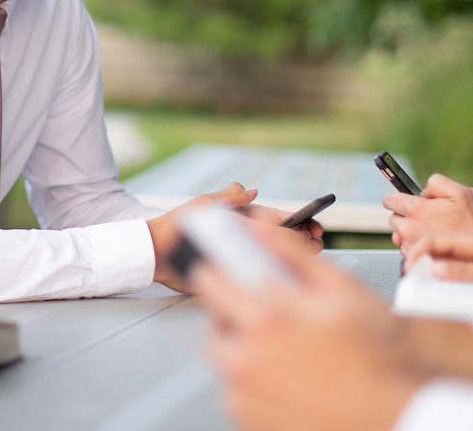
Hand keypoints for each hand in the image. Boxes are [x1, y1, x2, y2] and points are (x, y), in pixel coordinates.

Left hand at [147, 183, 322, 292]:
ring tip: (309, 260)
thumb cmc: (178, 225)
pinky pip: (258, 279)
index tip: (315, 228)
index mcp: (244, 221)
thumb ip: (229, 197)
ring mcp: (242, 259)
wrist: (156, 252)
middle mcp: (246, 240)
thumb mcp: (205, 206)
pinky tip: (287, 282)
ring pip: (275, 260)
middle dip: (303, 242)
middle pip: (283, 242)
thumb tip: (252, 190)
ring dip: (294, 260)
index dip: (300, 224)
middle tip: (316, 245)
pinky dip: (274, 279)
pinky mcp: (234, 277)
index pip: (279, 221)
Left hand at [191, 225, 423, 430]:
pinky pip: (238, 393)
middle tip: (277, 321)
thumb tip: (258, 227)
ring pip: (228, 360)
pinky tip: (293, 383)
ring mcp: (243, 397)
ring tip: (293, 356)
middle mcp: (245, 360)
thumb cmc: (378, 357)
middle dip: (238, 315)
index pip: (209, 280)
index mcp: (265, 320)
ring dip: (249, 352)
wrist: (397, 420)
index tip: (227, 272)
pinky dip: (256, 385)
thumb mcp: (342, 291)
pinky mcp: (246, 422)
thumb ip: (292, 255)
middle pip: (216, 323)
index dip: (218, 271)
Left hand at [383, 174, 472, 255]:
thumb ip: (437, 183)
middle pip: (393, 217)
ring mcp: (409, 245)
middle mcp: (407, 228)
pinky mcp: (413, 258)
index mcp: (415, 209)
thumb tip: (423, 191)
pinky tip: (432, 242)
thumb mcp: (461, 193)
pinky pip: (406, 247)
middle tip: (426, 217)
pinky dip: (415, 244)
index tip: (405, 201)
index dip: (398, 199)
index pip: (389, 200)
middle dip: (406, 216)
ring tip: (431, 231)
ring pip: (399, 234)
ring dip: (410, 231)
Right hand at [405, 233, 472, 285]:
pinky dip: (436, 271)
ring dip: (424, 263)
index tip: (408, 268)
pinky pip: (447, 266)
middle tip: (407, 273)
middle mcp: (468, 244)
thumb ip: (465, 272)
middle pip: (431, 244)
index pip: (433, 240)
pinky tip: (434, 282)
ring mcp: (470, 255)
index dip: (416, 253)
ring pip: (437, 255)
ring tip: (416, 277)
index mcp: (471, 239)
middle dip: (414, 254)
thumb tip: (434, 269)